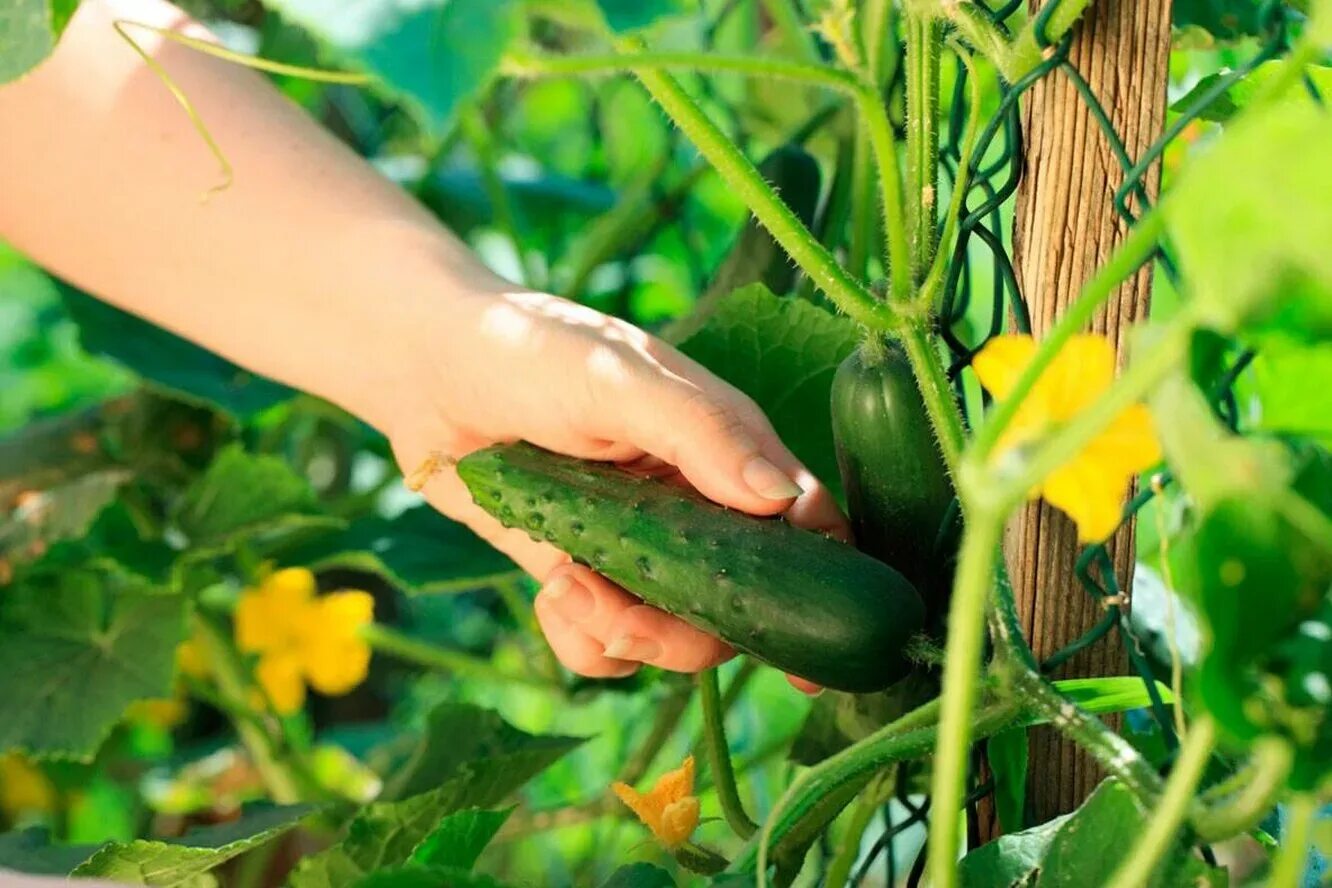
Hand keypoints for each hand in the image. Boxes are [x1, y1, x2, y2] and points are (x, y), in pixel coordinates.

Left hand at [387, 288, 845, 691]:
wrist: (426, 370)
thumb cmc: (530, 351)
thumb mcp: (618, 377)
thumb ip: (702, 432)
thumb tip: (783, 501)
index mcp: (728, 450)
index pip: (804, 525)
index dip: (821, 585)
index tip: (810, 645)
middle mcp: (697, 507)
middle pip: (743, 607)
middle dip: (687, 631)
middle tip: (621, 615)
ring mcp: (643, 548)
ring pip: (678, 637)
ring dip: (626, 633)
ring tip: (566, 586)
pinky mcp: (586, 576)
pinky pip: (608, 646)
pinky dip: (582, 637)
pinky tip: (550, 589)